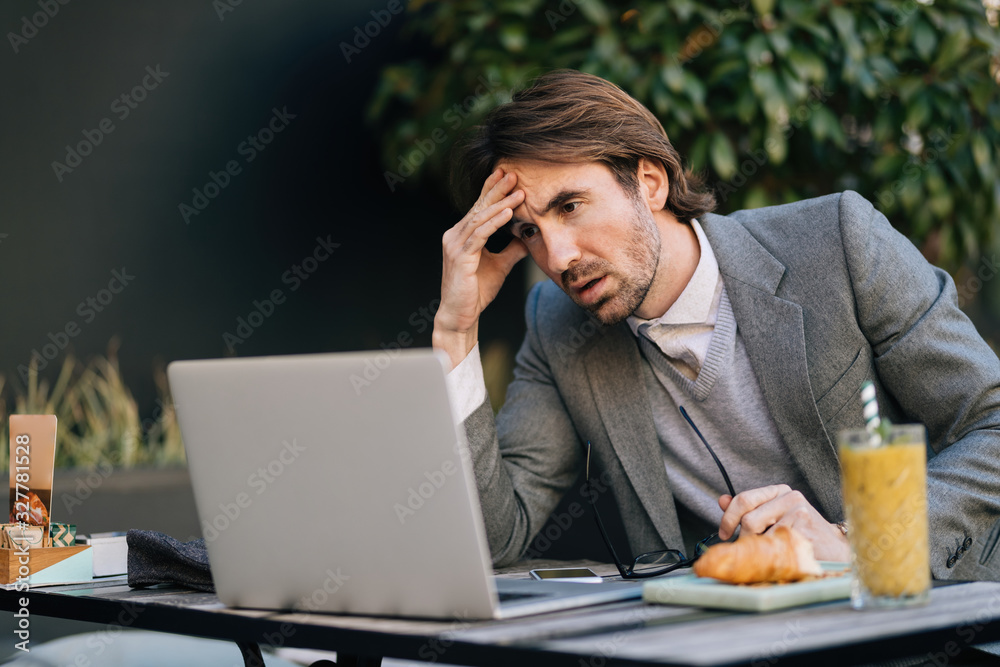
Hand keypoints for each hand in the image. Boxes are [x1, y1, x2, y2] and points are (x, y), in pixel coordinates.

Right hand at [433, 168, 527, 369]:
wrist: (460, 315)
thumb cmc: (476, 291)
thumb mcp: (499, 266)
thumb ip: (511, 250)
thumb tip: (528, 237)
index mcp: (462, 235)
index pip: (479, 207)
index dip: (492, 190)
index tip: (507, 175)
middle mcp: (454, 235)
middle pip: (479, 207)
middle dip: (497, 189)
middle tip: (513, 173)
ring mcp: (454, 245)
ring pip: (480, 218)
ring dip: (500, 204)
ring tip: (518, 192)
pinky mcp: (459, 257)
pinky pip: (479, 235)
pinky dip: (494, 222)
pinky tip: (508, 214)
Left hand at [717, 484, 849, 561]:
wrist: (836, 550)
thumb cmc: (802, 534)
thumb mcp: (774, 516)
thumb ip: (749, 508)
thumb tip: (722, 500)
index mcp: (779, 491)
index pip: (743, 499)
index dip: (728, 518)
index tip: (724, 533)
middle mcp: (789, 497)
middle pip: (748, 519)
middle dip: (743, 539)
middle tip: (746, 550)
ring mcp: (799, 511)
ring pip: (760, 535)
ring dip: (760, 550)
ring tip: (771, 554)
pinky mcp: (805, 528)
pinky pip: (775, 546)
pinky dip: (773, 555)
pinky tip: (783, 556)